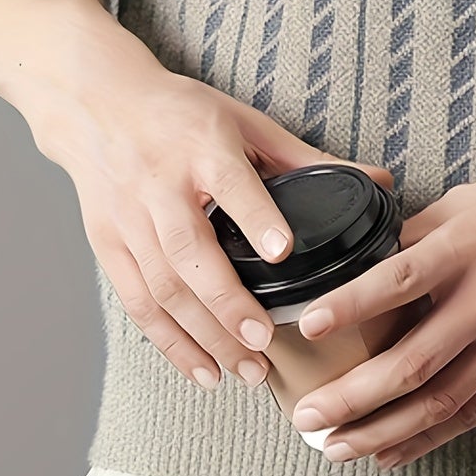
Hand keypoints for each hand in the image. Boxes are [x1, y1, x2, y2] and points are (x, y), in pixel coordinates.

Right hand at [23, 15, 392, 393]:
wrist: (97, 105)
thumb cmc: (180, 113)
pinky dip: (168, 343)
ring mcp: (128, 219)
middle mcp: (159, 185)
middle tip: (265, 344)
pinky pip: (137, 303)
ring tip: (244, 370)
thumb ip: (304, 157)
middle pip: (190, 253)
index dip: (255, 217)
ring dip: (202, 337)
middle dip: (227, 304)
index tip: (282, 251)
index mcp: (201, 145)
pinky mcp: (108, 245)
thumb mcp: (243, 121)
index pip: (230, 182)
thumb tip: (378, 181)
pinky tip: (202, 370)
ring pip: (162, 288)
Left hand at [290, 166, 475, 467]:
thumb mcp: (469, 201)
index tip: (308, 327)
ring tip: (339, 446)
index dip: (351, 306)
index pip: (398, 280)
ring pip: (439, 400)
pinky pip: (473, 412)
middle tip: (309, 415)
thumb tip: (367, 259)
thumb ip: (417, 233)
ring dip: (383, 430)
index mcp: (466, 247)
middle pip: (412, 360)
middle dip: (354, 395)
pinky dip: (430, 438)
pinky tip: (393, 451)